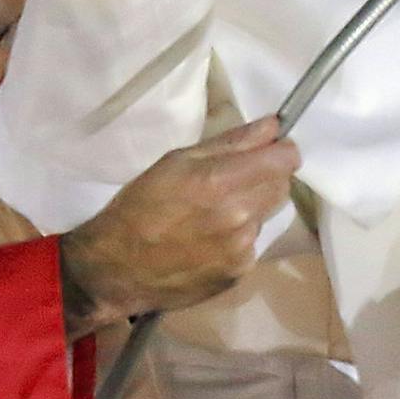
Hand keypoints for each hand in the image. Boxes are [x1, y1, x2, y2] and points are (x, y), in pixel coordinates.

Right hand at [59, 117, 300, 337]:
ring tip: (214, 215)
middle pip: (283, 187)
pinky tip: (209, 241)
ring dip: (251, 209)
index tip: (269, 151)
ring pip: (267, 215)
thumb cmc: (139, 207)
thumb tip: (273, 125)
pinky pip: (253, 244)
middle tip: (235, 181)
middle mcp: (238, 216)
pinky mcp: (239, 273)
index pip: (285, 159)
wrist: (114, 270)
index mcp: (219, 181)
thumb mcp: (176, 161)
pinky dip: (239, 238)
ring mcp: (241, 249)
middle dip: (267, 178)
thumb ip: (231, 142)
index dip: (281, 151)